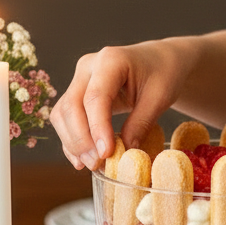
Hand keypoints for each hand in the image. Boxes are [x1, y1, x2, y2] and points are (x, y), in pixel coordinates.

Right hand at [49, 39, 198, 170]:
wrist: (159, 61)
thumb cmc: (162, 74)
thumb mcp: (160, 98)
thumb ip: (141, 123)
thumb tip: (124, 153)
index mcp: (111, 60)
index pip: (96, 97)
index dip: (98, 128)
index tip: (106, 153)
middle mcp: (89, 66)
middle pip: (72, 106)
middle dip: (81, 139)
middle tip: (98, 164)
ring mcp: (80, 79)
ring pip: (63, 114)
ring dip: (73, 142)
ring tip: (93, 164)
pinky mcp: (77, 92)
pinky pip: (65, 118)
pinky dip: (71, 140)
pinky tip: (82, 159)